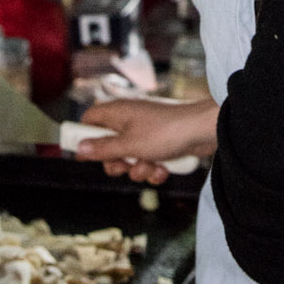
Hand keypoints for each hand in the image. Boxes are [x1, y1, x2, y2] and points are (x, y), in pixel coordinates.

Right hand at [72, 96, 218, 184]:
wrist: (204, 131)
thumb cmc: (166, 132)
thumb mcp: (129, 145)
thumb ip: (103, 149)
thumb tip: (79, 148)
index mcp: (117, 113)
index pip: (89, 120)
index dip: (84, 137)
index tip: (84, 155)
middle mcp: (129, 121)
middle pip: (108, 147)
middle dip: (116, 163)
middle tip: (125, 164)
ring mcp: (145, 133)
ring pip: (129, 159)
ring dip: (138, 169)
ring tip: (150, 165)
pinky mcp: (160, 145)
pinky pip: (147, 162)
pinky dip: (154, 169)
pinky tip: (163, 170)